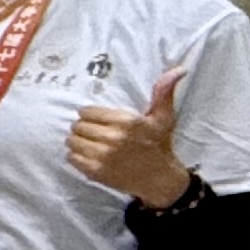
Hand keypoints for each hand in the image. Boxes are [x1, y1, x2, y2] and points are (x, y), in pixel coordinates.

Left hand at [66, 65, 192, 206]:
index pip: (88, 112)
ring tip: (89, 143)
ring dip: (77, 141)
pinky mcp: (95, 171)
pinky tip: (88, 156)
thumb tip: (178, 70)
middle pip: (77, 126)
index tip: (97, 120)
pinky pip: (71, 158)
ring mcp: (102, 156)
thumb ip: (163, 92)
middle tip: (94, 132)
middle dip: (83, 128)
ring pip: (72, 141)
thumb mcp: (163, 117)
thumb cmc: (159, 145)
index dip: (90, 115)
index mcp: (127, 122)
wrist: (159, 179)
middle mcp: (113, 138)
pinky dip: (76, 156)